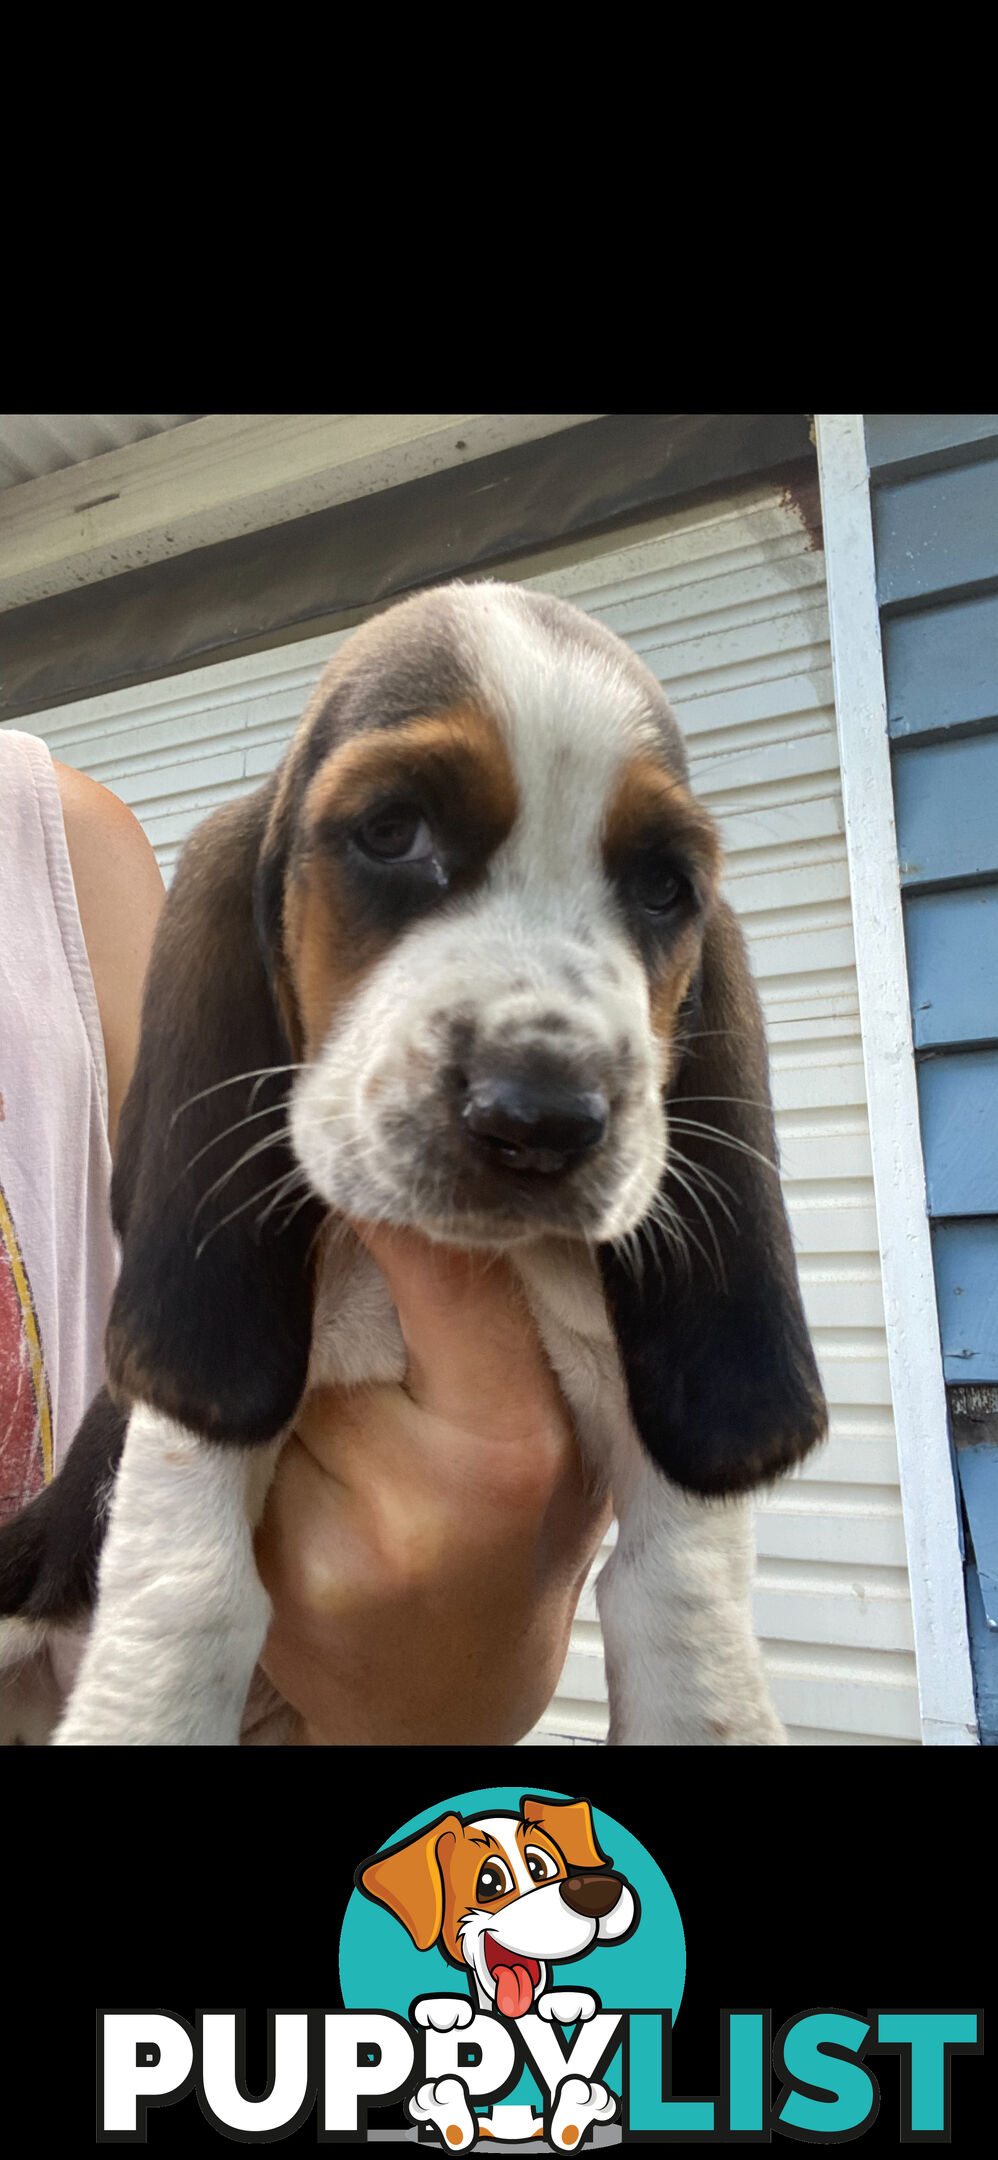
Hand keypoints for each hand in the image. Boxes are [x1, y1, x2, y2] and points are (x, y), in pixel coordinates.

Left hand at [254, 1224, 611, 1743]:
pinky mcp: (258, 1571)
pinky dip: (262, 1430)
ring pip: (280, 1372)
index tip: (378, 1146)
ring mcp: (327, 1540)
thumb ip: (524, 1326)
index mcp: (517, 1442)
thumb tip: (457, 1183)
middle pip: (339, 1308)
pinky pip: (241, 1442)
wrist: (446, 1705)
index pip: (448, 1269)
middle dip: (341, 1280)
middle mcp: (419, 1493)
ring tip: (352, 1422)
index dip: (403, 1199)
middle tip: (368, 1295)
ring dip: (296, 1365)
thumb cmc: (517, 1549)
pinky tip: (309, 1471)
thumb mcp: (568, 1435)